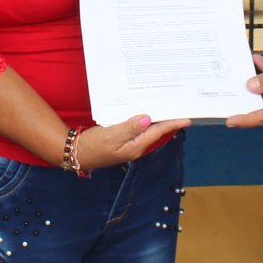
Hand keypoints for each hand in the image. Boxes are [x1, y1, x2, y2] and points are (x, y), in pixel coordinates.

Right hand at [72, 114, 189, 169]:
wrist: (76, 154)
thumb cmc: (93, 147)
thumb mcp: (111, 135)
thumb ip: (130, 127)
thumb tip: (148, 119)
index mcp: (136, 146)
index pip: (158, 132)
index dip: (172, 124)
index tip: (186, 118)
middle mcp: (136, 146)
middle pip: (156, 131)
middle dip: (168, 120)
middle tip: (180, 109)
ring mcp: (129, 144)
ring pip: (148, 130)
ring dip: (157, 119)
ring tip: (167, 108)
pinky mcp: (122, 140)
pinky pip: (137, 128)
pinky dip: (143, 120)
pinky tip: (144, 113)